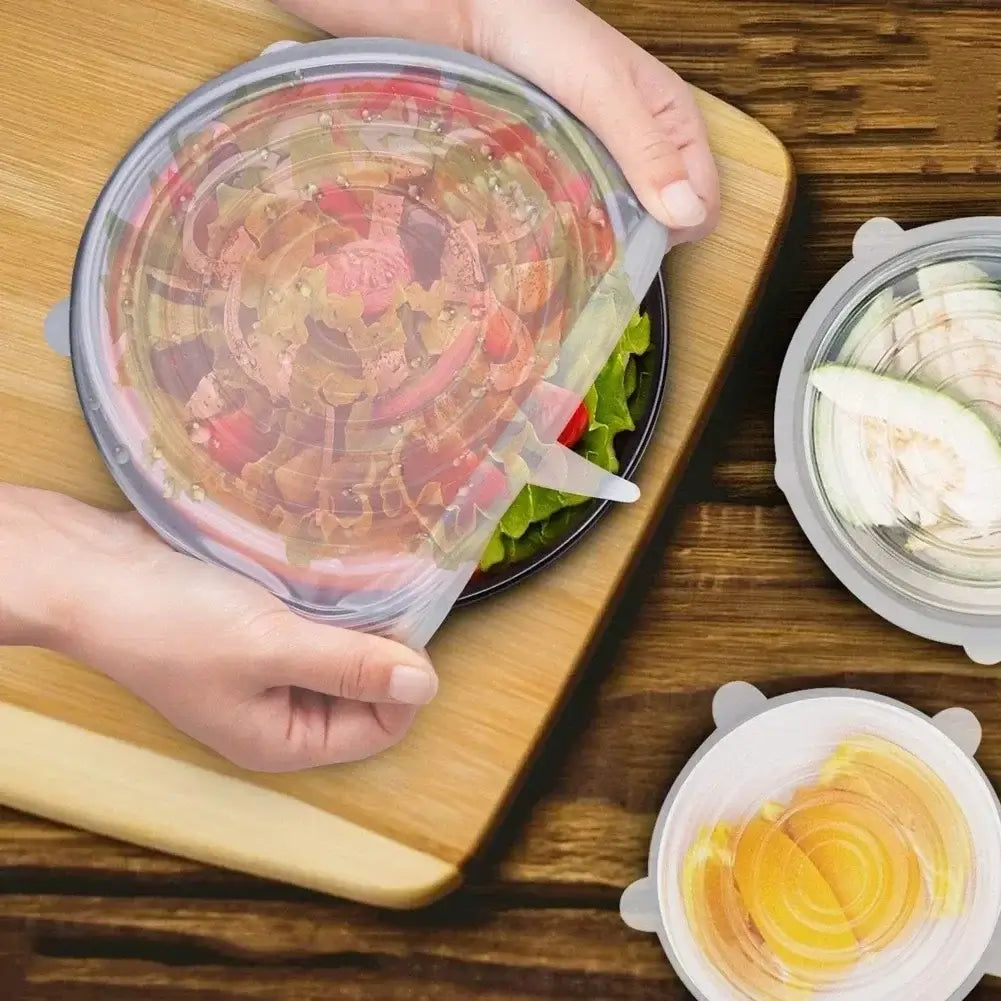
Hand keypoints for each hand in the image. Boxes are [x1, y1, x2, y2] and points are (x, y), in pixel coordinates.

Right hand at [1, 485, 437, 771]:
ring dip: (360, 621)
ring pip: (344, 654)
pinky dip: (332, 604)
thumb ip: (350, 666)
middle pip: (366, 692)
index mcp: (284, 740)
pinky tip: (336, 572)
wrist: (94, 573)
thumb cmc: (175, 622)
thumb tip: (427, 686)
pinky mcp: (260, 631)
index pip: (380, 727)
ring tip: (365, 580)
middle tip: (386, 594)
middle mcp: (281, 714)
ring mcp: (269, 672)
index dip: (401, 682)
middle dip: (382, 649)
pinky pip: (318, 625)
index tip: (402, 625)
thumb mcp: (272, 647)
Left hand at [276, 0, 719, 243]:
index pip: (701, 202)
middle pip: (657, 221)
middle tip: (589, 245)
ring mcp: (597, 161)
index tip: (632, 245)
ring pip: (615, 225)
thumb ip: (647, 149)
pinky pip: (575, 216)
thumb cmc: (536, 32)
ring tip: (560, 238)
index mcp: (671, 122)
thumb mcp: (602, 89)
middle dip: (632, 241)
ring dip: (594, 240)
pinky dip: (565, 228)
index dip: (674, 232)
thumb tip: (688, 216)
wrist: (460, 14)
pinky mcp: (558, 170)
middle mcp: (639, 147)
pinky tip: (542, 228)